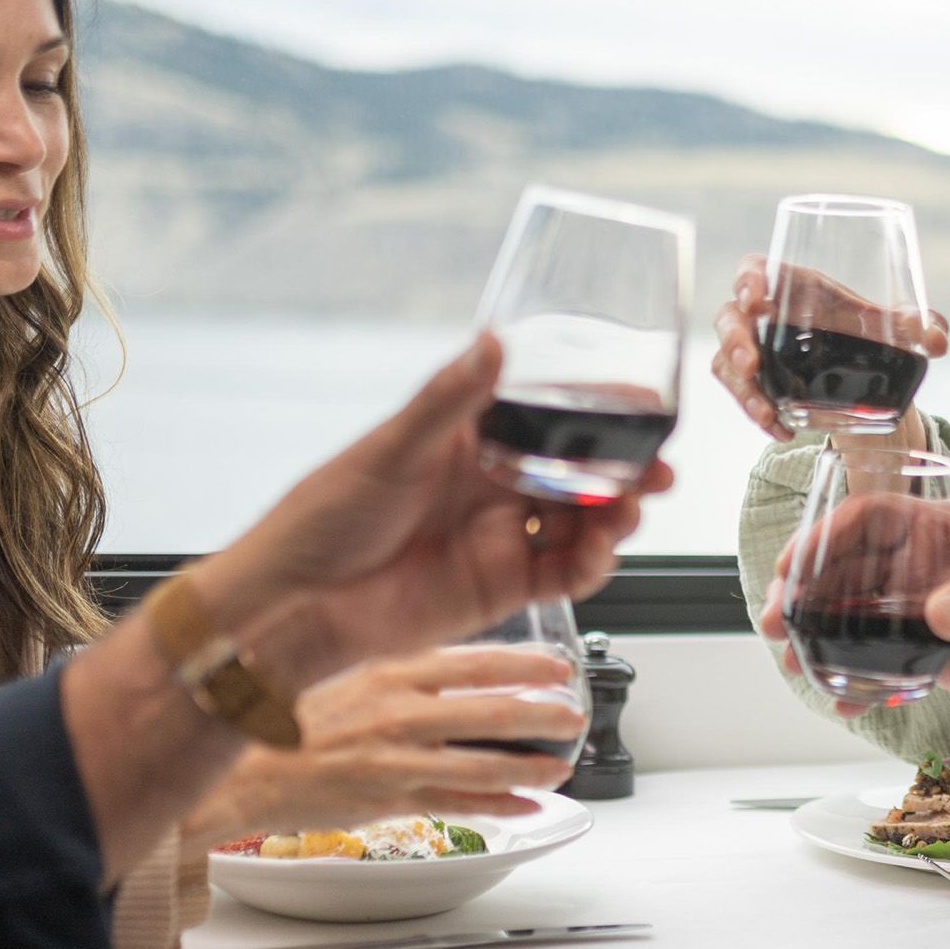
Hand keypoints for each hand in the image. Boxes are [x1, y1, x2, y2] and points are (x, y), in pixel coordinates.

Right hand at [181, 646, 587, 847]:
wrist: (241, 769)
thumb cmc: (291, 720)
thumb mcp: (353, 673)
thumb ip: (407, 672)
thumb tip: (462, 669)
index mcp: (391, 671)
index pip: (475, 661)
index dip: (527, 665)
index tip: (562, 669)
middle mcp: (397, 712)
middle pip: (490, 712)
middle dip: (544, 716)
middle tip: (575, 717)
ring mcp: (394, 758)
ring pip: (480, 762)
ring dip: (530, 766)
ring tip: (561, 766)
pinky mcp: (386, 798)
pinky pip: (454, 803)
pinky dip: (497, 805)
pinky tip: (524, 805)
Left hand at [196, 332, 670, 681]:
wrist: (294, 605)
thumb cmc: (321, 518)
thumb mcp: (389, 449)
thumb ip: (449, 401)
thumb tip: (492, 343)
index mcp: (466, 443)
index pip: (547, 420)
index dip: (596, 416)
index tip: (639, 409)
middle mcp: (490, 488)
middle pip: (578, 474)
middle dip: (623, 471)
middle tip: (655, 471)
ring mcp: (500, 539)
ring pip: (581, 524)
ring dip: (615, 517)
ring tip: (625, 511)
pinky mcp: (502, 588)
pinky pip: (564, 575)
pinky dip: (591, 565)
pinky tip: (597, 553)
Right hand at [710, 255, 947, 443]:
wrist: (861, 366)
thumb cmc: (865, 328)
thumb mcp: (889, 325)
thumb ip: (917, 326)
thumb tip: (938, 341)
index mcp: (791, 285)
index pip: (754, 270)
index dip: (748, 279)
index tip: (756, 296)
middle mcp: (764, 316)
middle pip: (730, 319)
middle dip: (735, 340)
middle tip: (752, 362)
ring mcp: (754, 350)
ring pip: (727, 363)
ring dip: (742, 389)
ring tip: (765, 412)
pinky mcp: (754, 382)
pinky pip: (742, 396)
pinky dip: (758, 415)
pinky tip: (781, 431)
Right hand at [756, 493, 949, 738]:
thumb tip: (938, 613)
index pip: (872, 519)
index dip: (825, 539)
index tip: (792, 567)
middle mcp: (932, 565)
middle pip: (849, 569)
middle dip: (807, 593)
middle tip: (778, 622)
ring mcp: (931, 611)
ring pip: (857, 617)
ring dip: (822, 636)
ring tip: (795, 661)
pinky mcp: (940, 656)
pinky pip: (884, 663)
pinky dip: (859, 680)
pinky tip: (843, 699)